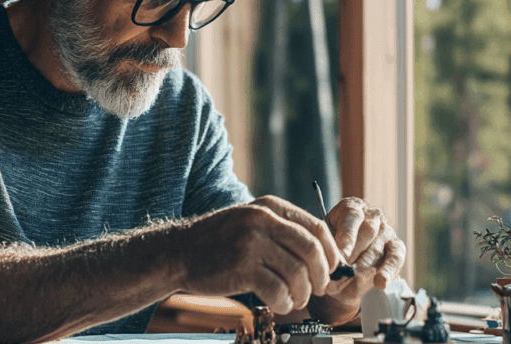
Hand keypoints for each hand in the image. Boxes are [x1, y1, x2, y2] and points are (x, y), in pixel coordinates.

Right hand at [176, 196, 342, 314]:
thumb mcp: (252, 222)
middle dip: (322, 275)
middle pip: (312, 250)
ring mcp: (251, 243)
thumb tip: (325, 256)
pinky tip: (279, 304)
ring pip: (297, 273)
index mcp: (271, 206)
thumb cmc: (220, 242)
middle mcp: (263, 220)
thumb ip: (284, 231)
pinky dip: (284, 303)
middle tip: (318, 289)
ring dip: (302, 293)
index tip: (331, 270)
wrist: (179, 252)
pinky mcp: (241, 268)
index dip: (332, 253)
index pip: (317, 228)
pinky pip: (278, 290)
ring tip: (294, 300)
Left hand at [311, 197, 406, 322]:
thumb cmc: (331, 248)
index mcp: (351, 207)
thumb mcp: (325, 244)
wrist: (345, 260)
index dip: (347, 237)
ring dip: (366, 266)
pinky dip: (387, 271)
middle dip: (354, 254)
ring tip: (355, 280)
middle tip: (343, 271)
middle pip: (367, 231)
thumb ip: (329, 253)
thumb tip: (334, 272)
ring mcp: (387, 230)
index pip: (352, 216)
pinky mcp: (397, 247)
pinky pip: (395, 258)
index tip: (340, 255)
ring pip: (379, 247)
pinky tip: (380, 282)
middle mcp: (372, 215)